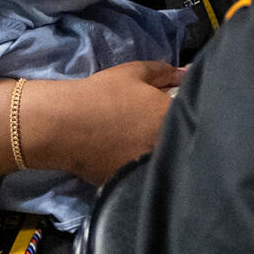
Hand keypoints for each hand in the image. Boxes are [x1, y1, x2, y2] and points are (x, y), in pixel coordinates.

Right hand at [27, 61, 185, 185]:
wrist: (64, 125)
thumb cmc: (100, 94)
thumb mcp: (132, 72)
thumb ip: (163, 72)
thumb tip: (186, 73)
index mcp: (169, 114)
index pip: (189, 114)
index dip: (177, 113)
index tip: (162, 111)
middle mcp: (166, 142)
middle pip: (178, 139)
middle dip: (169, 133)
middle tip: (145, 127)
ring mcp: (150, 165)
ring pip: (162, 159)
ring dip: (155, 152)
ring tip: (133, 143)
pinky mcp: (133, 181)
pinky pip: (142, 174)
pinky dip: (137, 166)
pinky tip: (122, 157)